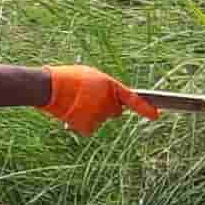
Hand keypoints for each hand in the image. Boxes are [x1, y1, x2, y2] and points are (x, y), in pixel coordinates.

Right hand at [39, 65, 159, 135]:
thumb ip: (103, 87)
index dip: (145, 108)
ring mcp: (98, 115)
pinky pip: (88, 128)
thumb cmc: (66, 78)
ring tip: (73, 104)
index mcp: (110, 86)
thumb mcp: (89, 77)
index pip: (133, 99)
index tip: (155, 116)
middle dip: (106, 108)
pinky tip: (70, 114)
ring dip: (89, 114)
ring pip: (99, 119)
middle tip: (87, 100)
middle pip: (114, 111)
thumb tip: (106, 97)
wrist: (49, 87)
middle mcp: (108, 101)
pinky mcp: (87, 126)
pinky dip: (80, 124)